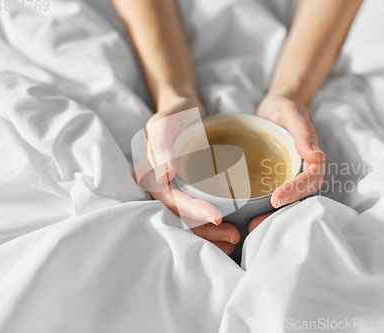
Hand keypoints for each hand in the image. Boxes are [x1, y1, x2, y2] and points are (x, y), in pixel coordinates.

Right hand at [137, 88, 239, 253]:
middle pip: (180, 216)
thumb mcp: (165, 122)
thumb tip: (164, 175)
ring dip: (210, 233)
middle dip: (205, 231)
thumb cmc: (175, 113)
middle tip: (233, 237)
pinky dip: (212, 222)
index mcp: (150, 175)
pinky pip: (199, 209)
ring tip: (233, 240)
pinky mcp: (189, 188)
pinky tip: (230, 228)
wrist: (184, 109)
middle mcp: (161, 187)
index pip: (171, 200)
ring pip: (189, 218)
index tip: (217, 218)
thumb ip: (161, 145)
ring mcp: (175, 189)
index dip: (192, 213)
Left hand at [252, 93, 324, 229]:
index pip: (310, 179)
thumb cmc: (285, 107)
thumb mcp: (292, 112)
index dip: (295, 191)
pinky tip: (248, 215)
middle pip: (301, 196)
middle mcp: (303, 170)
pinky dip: (264, 207)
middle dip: (283, 211)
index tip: (276, 199)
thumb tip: (316, 155)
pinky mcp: (276, 177)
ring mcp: (290, 175)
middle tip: (260, 222)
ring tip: (253, 225)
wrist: (275, 107)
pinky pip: (274, 194)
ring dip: (273, 215)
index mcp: (311, 158)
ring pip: (288, 200)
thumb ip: (304, 131)